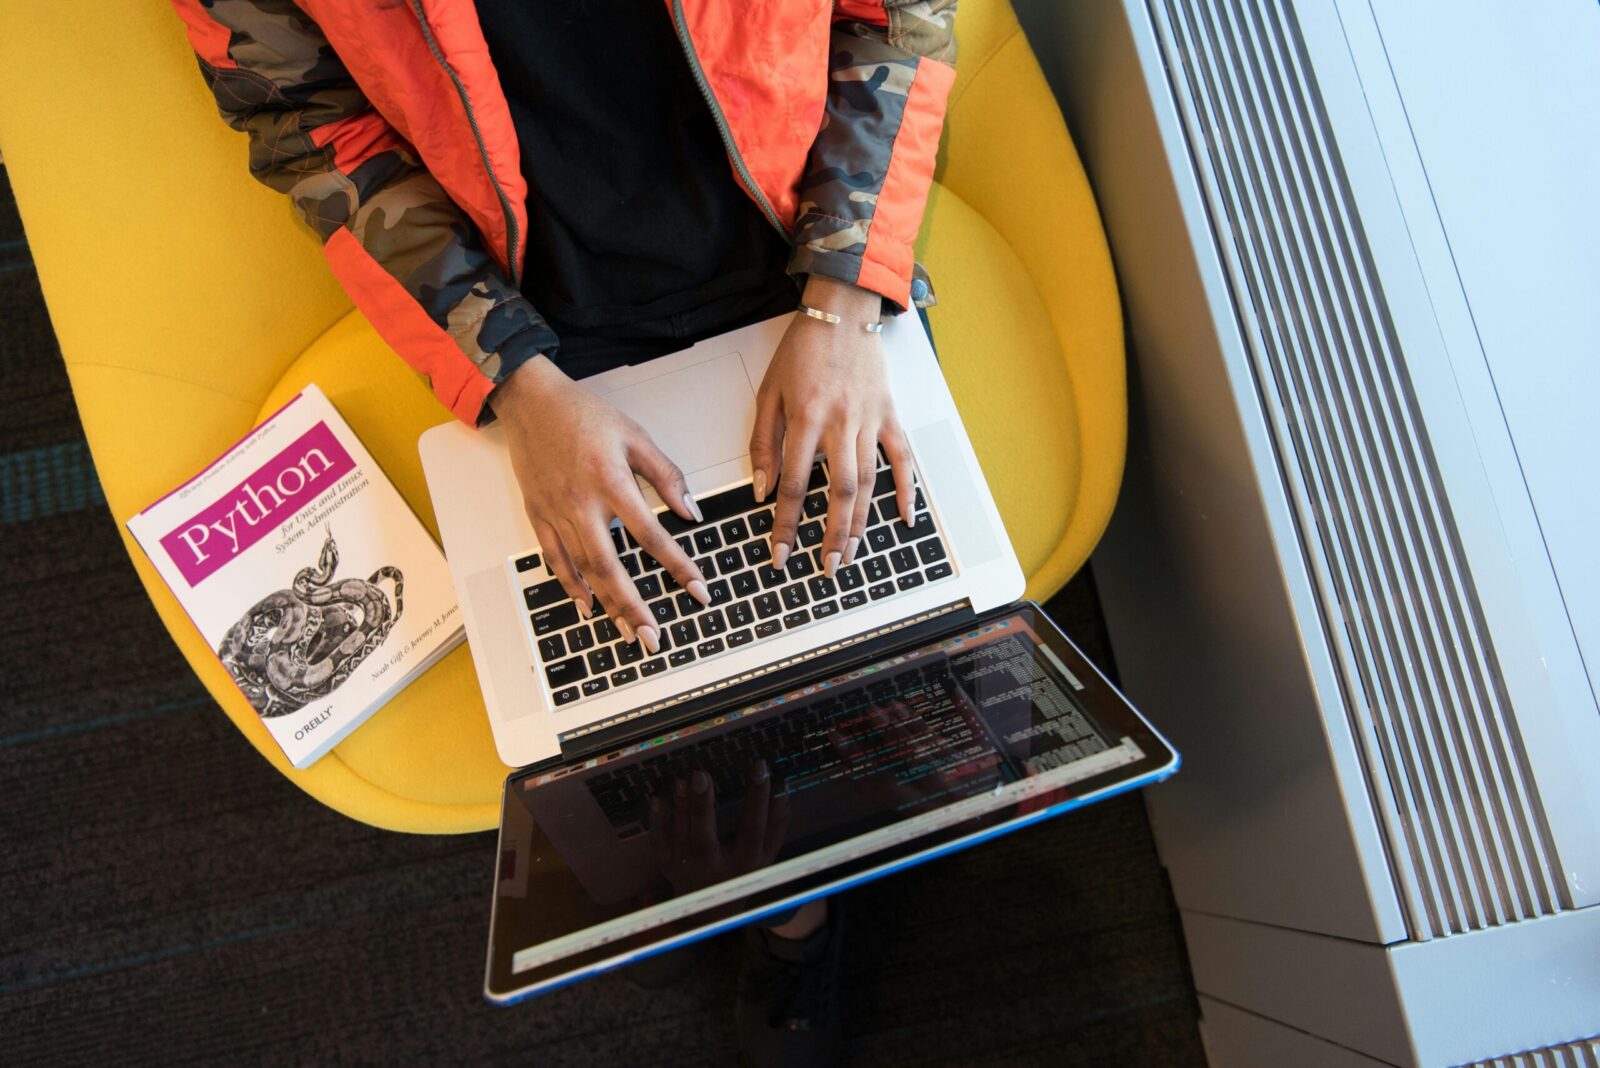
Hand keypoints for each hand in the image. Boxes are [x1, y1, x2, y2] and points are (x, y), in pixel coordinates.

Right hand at [490, 355, 710, 652]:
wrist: (530, 400)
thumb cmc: (582, 414)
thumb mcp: (635, 436)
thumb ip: (666, 475)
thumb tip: (691, 512)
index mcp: (611, 481)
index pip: (651, 534)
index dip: (677, 565)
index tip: (698, 589)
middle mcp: (581, 503)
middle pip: (611, 567)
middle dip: (634, 607)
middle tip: (653, 637)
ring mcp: (556, 512)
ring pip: (583, 570)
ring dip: (607, 604)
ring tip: (627, 631)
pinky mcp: (538, 515)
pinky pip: (554, 559)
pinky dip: (571, 585)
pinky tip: (587, 605)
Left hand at [649, 760, 789, 895]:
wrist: (712, 912)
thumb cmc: (742, 873)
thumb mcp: (766, 856)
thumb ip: (776, 826)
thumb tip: (783, 790)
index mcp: (745, 861)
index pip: (753, 828)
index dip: (758, 798)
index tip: (760, 767)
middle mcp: (715, 866)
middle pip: (707, 837)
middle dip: (703, 806)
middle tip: (701, 775)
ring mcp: (689, 866)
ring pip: (683, 836)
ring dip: (681, 807)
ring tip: (683, 780)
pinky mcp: (669, 865)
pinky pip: (660, 844)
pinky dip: (657, 823)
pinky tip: (657, 800)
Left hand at [750, 276, 916, 577]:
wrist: (843, 311)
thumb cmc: (802, 350)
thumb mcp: (768, 393)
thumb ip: (763, 443)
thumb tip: (763, 489)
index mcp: (807, 419)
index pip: (795, 485)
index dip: (787, 525)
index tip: (780, 553)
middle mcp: (842, 424)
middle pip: (840, 493)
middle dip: (833, 536)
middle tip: (826, 567)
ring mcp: (871, 421)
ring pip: (870, 482)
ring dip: (862, 523)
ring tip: (853, 553)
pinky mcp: (890, 415)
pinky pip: (902, 458)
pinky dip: (907, 490)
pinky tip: (904, 518)